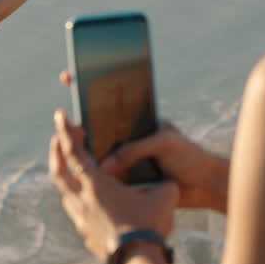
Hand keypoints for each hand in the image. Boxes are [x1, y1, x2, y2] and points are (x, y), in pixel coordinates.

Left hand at [48, 108, 177, 260]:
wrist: (137, 263)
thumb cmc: (150, 226)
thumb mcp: (164, 197)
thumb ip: (162, 184)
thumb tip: (170, 183)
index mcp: (96, 184)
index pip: (74, 151)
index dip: (65, 131)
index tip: (60, 116)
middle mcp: (81, 199)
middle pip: (58, 170)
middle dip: (56, 152)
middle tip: (58, 139)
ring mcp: (80, 219)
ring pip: (64, 192)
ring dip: (66, 177)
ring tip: (74, 170)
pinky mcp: (84, 234)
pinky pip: (75, 211)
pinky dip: (77, 199)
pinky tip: (88, 201)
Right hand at [60, 69, 228, 212]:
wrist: (203, 187)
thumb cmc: (189, 157)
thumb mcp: (164, 143)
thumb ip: (135, 148)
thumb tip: (105, 164)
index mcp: (139, 121)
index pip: (112, 100)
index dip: (91, 87)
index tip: (73, 76)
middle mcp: (128, 138)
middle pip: (98, 126)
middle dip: (77, 119)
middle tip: (60, 115)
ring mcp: (125, 159)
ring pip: (97, 154)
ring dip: (83, 152)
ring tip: (66, 146)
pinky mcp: (125, 181)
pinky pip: (105, 177)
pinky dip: (95, 177)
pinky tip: (80, 176)